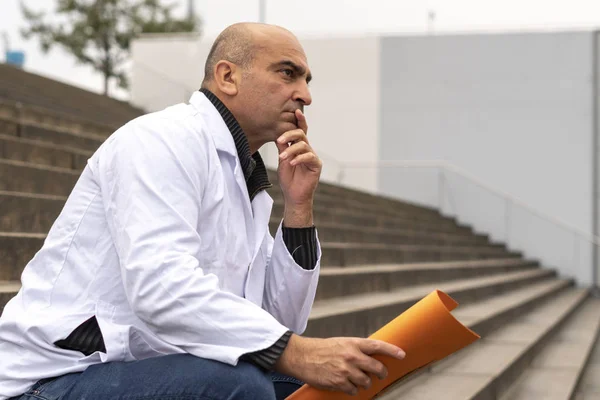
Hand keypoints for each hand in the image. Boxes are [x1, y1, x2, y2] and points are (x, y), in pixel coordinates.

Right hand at [275, 335, 405, 395]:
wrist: (303, 356)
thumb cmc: (322, 349)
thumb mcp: (341, 342)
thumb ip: (356, 348)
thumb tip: (371, 356)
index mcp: (353, 343)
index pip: (377, 346)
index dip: (392, 350)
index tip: (402, 354)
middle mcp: (352, 356)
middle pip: (377, 368)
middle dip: (381, 373)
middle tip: (380, 374)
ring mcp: (346, 370)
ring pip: (366, 382)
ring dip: (364, 382)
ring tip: (356, 378)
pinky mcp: (339, 382)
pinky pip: (354, 390)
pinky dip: (352, 389)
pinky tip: (345, 384)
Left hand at [276, 110, 321, 226]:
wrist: (293, 195)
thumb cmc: (288, 179)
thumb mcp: (282, 160)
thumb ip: (283, 147)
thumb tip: (278, 134)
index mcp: (299, 147)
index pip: (300, 131)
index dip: (299, 121)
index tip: (295, 111)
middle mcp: (307, 149)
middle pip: (301, 134)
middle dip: (290, 134)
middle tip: (279, 140)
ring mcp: (312, 157)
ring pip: (303, 145)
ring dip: (291, 150)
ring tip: (282, 158)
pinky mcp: (316, 165)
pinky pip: (309, 157)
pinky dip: (299, 158)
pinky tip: (292, 163)